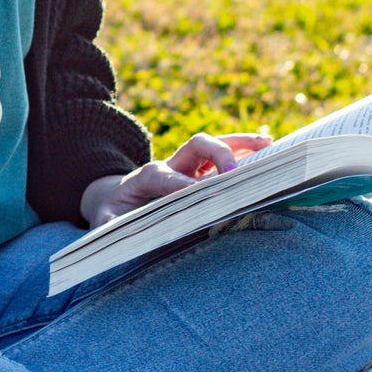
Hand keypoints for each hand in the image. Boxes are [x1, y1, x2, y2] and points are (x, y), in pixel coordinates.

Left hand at [79, 131, 272, 228]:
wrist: (116, 195)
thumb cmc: (114, 211)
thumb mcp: (104, 218)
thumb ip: (106, 224)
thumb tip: (109, 228)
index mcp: (148, 177)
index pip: (167, 178)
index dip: (182, 185)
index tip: (197, 193)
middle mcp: (171, 165)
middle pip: (196, 146)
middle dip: (216, 154)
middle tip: (234, 172)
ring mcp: (188, 166)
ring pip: (215, 145)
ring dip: (240, 143)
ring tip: (267, 144)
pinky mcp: (200, 171)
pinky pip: (224, 156)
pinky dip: (245, 151)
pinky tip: (266, 150)